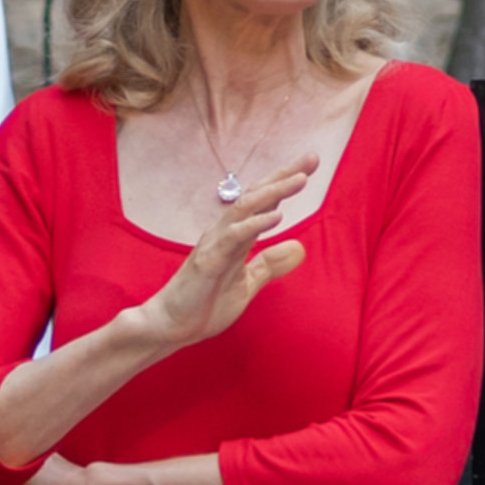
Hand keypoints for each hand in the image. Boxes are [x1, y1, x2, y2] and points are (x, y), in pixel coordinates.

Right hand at [130, 160, 312, 355]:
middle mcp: (224, 232)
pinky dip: (255, 225)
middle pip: (256, 196)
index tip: (309, 165)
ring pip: (245, 209)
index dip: (284, 182)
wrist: (172, 327)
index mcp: (235, 236)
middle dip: (283, 176)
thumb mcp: (247, 283)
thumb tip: (300, 248)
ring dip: (273, 192)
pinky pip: (233, 238)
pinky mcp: (208, 261)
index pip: (263, 202)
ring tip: (300, 179)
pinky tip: (276, 216)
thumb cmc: (204, 303)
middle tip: (312, 158)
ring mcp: (215, 244)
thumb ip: (270, 264)